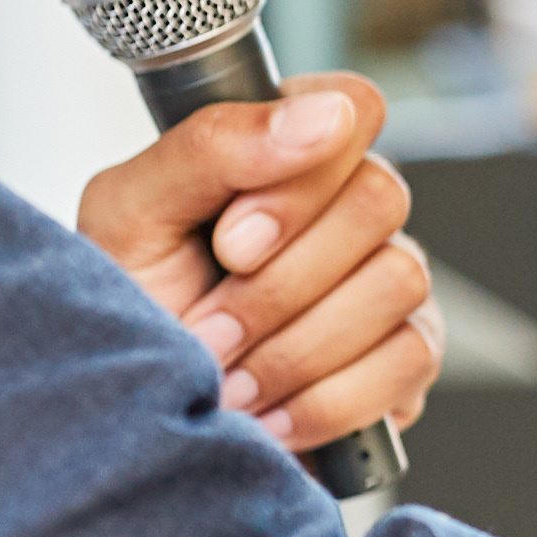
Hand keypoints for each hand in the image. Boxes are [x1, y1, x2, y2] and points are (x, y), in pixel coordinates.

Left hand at [73, 75, 438, 459]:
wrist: (133, 430)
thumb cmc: (128, 315)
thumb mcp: (130, 217)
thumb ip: (212, 146)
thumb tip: (324, 116)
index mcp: (285, 154)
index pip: (353, 106)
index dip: (299, 178)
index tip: (230, 241)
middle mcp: (350, 209)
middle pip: (379, 199)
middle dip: (279, 284)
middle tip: (209, 326)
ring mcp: (389, 282)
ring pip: (396, 280)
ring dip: (294, 348)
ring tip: (229, 379)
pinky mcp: (408, 360)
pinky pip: (408, 359)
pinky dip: (324, 400)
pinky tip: (268, 415)